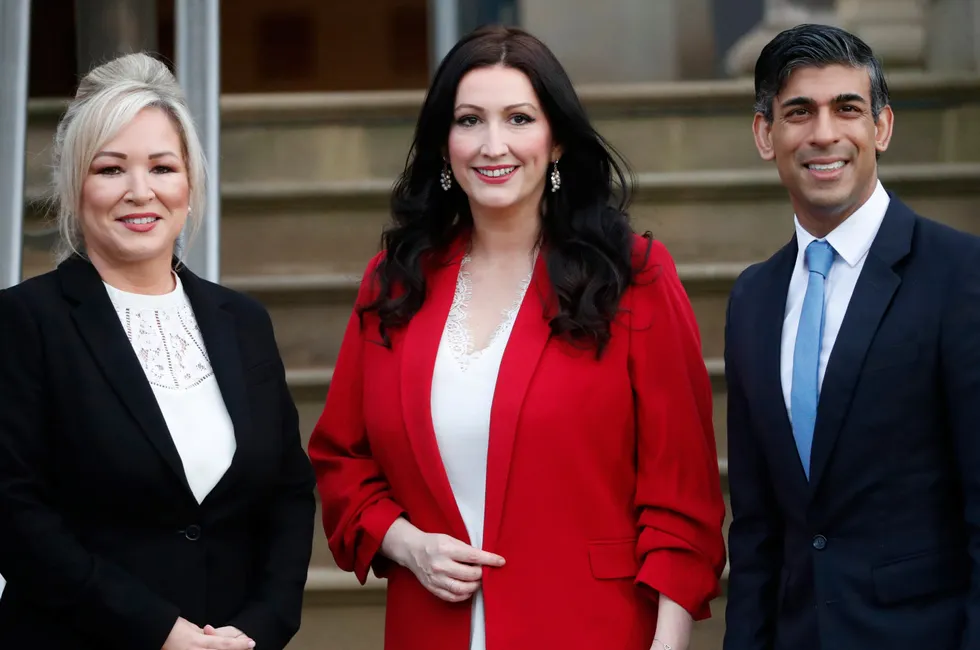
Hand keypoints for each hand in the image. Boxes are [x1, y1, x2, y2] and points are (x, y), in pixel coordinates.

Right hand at [161, 617, 254, 648]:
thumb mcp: (192, 628)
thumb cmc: (172, 626)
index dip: (240, 645)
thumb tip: (215, 637)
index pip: (224, 645)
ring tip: (234, 648)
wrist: (154, 632)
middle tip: (247, 647)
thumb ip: (205, 635)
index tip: (251, 643)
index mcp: (198, 642)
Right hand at [381, 518, 504, 602]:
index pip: (473, 556)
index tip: (500, 561)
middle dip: (481, 574)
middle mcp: (440, 565)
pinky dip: (464, 595)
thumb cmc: (433, 542)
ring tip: (477, 581)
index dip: (489, 560)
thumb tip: (484, 560)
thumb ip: (466, 549)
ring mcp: (436, 579)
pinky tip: (467, 589)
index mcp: (446, 549)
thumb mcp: (450, 539)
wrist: (412, 550)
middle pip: (469, 574)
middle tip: (483, 571)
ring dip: (474, 586)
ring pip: (462, 589)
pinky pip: (452, 597)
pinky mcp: (433, 588)